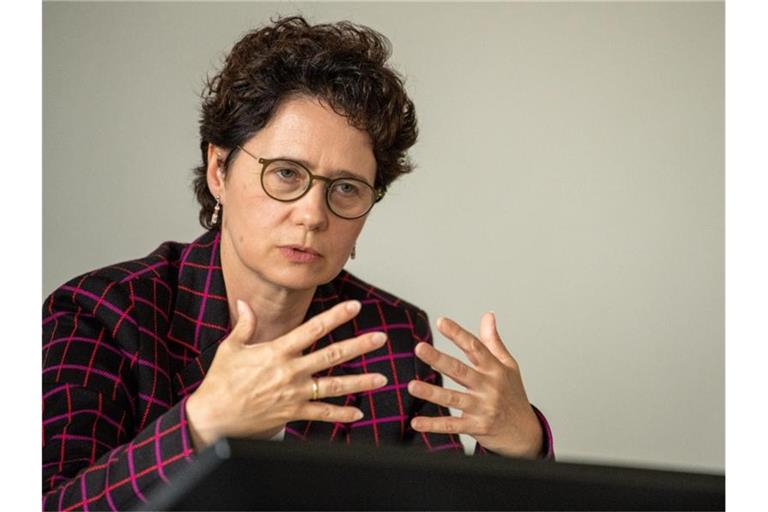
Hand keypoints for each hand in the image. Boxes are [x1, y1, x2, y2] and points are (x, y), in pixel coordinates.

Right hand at [185, 299, 387, 449]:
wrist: (213, 418)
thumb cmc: (220, 382)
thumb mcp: (231, 348)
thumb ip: (245, 325)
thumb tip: (245, 303)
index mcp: (277, 351)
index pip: (313, 329)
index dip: (336, 316)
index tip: (355, 306)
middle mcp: (290, 371)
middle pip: (332, 355)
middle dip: (359, 346)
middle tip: (381, 338)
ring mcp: (294, 394)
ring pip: (334, 385)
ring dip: (360, 381)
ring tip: (382, 377)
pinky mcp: (292, 413)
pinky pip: (321, 413)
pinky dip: (340, 413)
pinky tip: (357, 411)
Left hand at [407, 313, 542, 457]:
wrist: (526, 433)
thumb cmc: (514, 395)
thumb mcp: (509, 366)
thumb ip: (494, 342)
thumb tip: (488, 315)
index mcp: (495, 369)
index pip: (475, 347)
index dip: (458, 334)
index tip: (441, 321)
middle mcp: (489, 387)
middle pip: (460, 370)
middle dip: (438, 359)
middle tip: (419, 348)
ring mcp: (483, 408)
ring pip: (453, 398)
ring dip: (431, 392)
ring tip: (412, 386)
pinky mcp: (477, 427)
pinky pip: (452, 425)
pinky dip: (434, 425)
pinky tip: (416, 422)